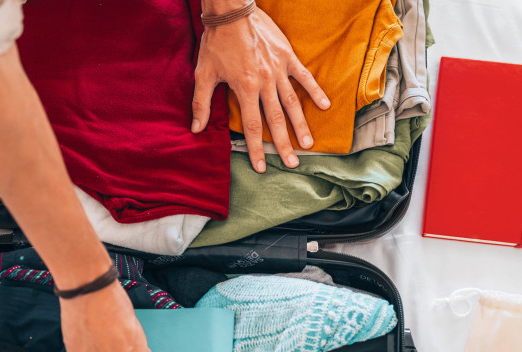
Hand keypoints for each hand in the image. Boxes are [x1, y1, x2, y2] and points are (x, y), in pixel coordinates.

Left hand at [191, 6, 329, 173]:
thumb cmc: (216, 43)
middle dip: (284, 144)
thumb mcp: (203, 74)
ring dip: (301, 125)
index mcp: (245, 88)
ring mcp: (278, 70)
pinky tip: (325, 106)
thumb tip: (196, 129)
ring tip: (309, 143)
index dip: (257, 149)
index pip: (253, 126)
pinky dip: (315, 91)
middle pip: (276, 119)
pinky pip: (304, 77)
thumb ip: (201, 104)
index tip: (262, 167)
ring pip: (293, 103)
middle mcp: (265, 82)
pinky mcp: (287, 57)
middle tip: (293, 163)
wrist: (231, 12)